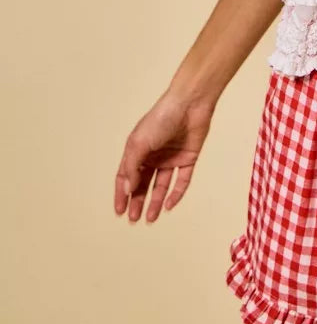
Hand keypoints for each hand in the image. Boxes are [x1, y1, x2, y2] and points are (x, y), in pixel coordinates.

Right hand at [113, 89, 214, 222]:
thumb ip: (132, 167)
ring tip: (150, 218)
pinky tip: (169, 205)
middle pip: (143, 184)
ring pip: (161, 186)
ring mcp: (171, 158)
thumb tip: (127, 190)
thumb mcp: (140, 142)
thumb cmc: (161, 118)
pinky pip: (181, 181)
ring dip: (155, 202)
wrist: (190, 104)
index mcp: (138, 149)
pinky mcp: (188, 158)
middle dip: (137, 202)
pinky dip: (176, 194)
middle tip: (134, 219)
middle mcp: (153, 155)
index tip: (119, 212)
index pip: (126, 176)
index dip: (122, 194)